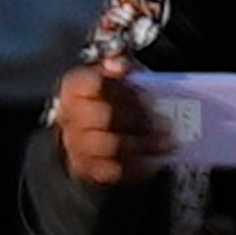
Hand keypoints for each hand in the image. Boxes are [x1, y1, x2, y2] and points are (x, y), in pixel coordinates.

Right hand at [49, 54, 171, 187]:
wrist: (89, 136)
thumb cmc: (110, 101)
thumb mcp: (116, 78)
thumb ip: (121, 65)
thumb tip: (120, 63)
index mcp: (74, 89)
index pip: (94, 84)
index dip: (123, 89)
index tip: (149, 96)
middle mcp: (69, 117)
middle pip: (104, 117)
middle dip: (138, 120)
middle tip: (165, 123)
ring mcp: (74, 145)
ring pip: (109, 146)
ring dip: (142, 145)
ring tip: (166, 143)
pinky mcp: (85, 169)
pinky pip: (111, 171)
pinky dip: (135, 167)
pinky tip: (154, 162)